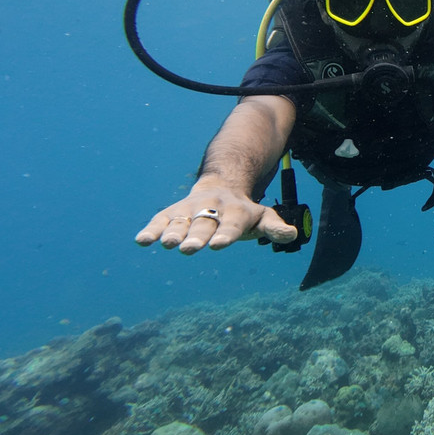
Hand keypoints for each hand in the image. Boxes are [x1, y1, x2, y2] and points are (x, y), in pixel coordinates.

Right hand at [135, 184, 297, 253]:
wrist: (221, 185)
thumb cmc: (244, 211)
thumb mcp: (262, 217)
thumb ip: (275, 227)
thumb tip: (292, 234)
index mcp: (236, 213)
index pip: (232, 225)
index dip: (226, 234)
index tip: (218, 245)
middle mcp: (212, 209)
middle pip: (204, 224)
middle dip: (196, 237)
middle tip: (188, 249)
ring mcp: (192, 209)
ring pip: (181, 221)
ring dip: (172, 233)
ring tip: (166, 243)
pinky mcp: (174, 212)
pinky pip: (161, 219)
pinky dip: (152, 229)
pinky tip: (141, 240)